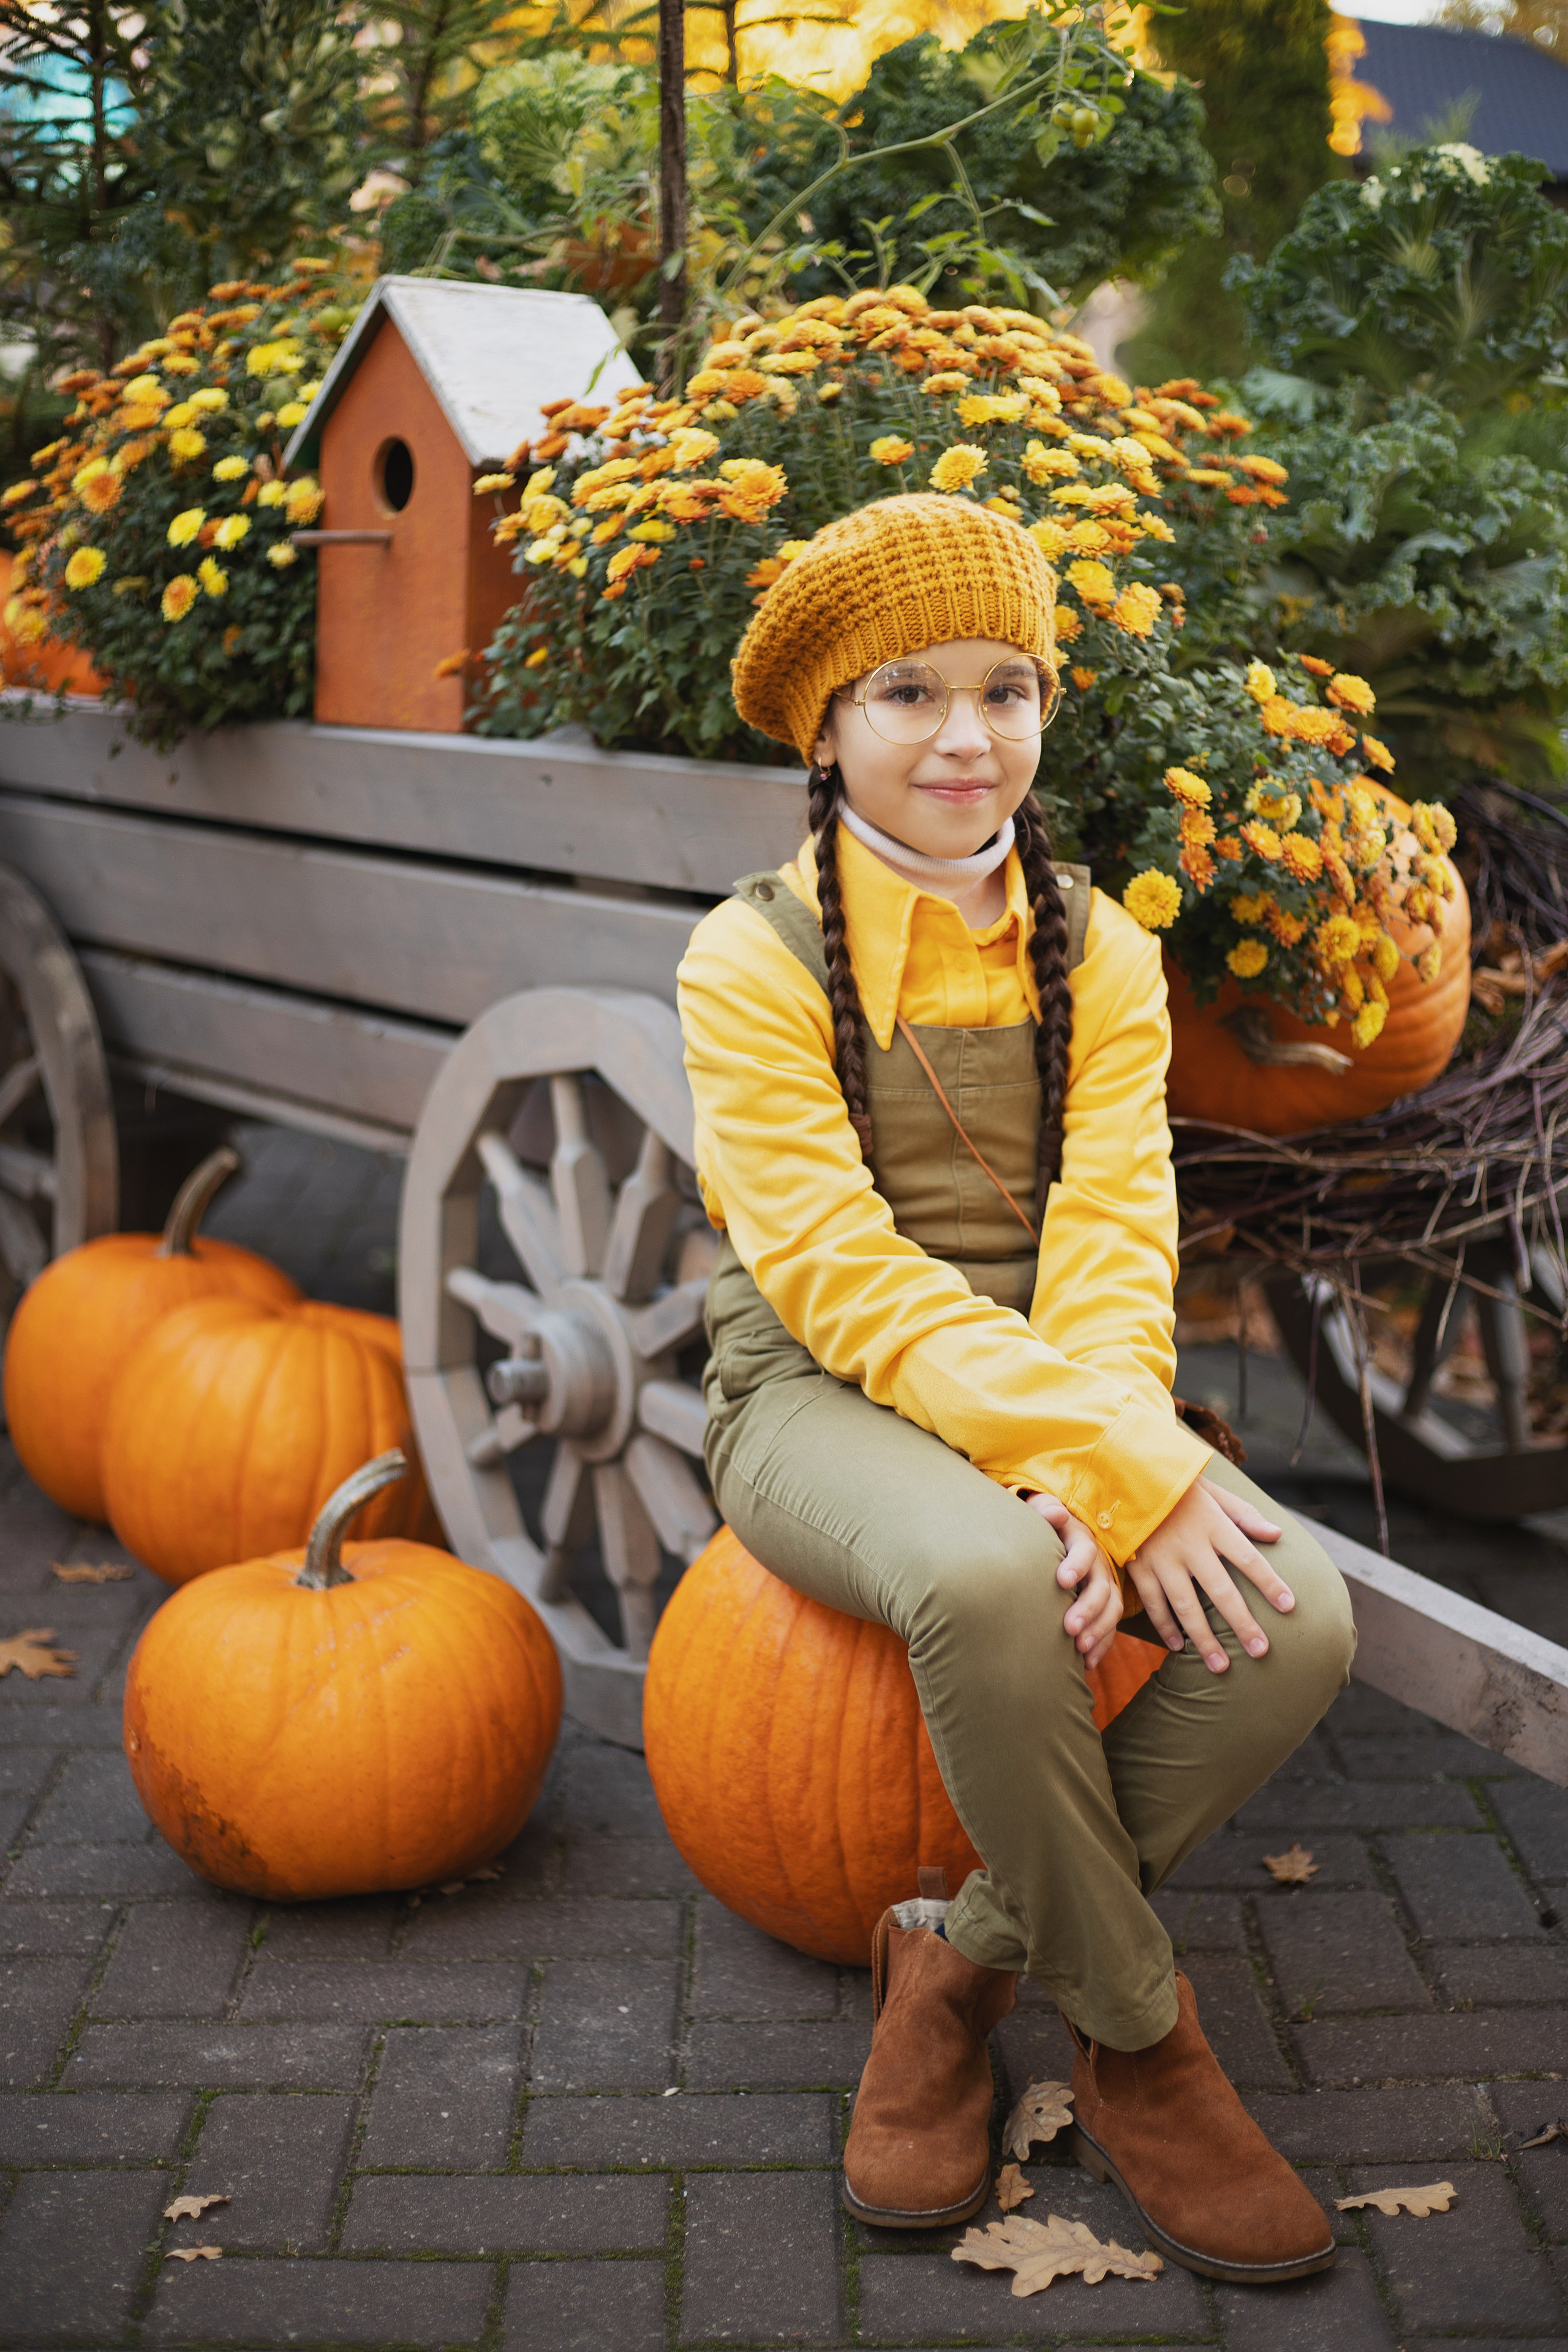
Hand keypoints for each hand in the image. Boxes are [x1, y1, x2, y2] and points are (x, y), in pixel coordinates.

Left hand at [1025, 1490, 1122, 1671]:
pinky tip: (1086, 1662)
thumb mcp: (1039, 1511)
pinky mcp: (1103, 1605)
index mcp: (1081, 1539)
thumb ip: (1044, 1510)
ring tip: (1080, 1648)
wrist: (1051, 1537)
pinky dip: (1101, 1645)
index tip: (1061, 1580)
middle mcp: (1098, 1564)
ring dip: (1099, 1630)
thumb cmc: (1039, 1525)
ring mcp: (1104, 1585)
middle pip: (1102, 1586)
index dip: (1076, 1564)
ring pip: (1111, 1609)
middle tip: (1070, 1628)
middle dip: (1088, 1608)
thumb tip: (1055, 1512)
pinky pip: (1110, 1626)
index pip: (1084, 1550)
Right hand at [1125, 1476, 1289, 1673]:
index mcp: (1213, 1525)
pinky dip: (1165, 1627)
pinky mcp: (1138, 1566)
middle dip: (1243, 1624)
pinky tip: (1179, 1647)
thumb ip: (1245, 1514)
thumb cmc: (1176, 1485)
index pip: (1249, 1559)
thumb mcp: (1214, 1491)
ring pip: (1186, 1607)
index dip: (1270, 1584)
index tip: (1290, 1607)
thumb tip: (1277, 1533)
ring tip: (1221, 1666)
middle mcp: (1189, 1546)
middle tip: (1262, 1652)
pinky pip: (1153, 1603)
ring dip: (1204, 1638)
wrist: (1125, 1473)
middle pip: (1222, 1592)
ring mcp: (1161, 1559)